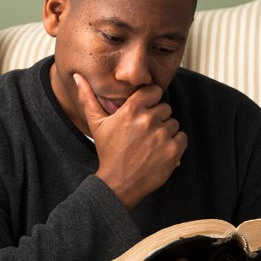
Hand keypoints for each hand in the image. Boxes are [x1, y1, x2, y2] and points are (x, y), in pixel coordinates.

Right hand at [73, 73, 187, 210]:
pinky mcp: (173, 150)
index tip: (145, 111)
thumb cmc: (108, 152)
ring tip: (150, 144)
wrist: (118, 184)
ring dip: (165, 132)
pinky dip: (175, 145)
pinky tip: (160, 152)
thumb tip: (77, 76)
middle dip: (157, 119)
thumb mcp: (96, 124)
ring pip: (174, 123)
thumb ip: (88, 98)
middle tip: (144, 134)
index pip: (154, 90)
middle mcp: (148, 120)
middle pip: (164, 108)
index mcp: (131, 110)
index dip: (151, 100)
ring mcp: (162, 136)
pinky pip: (182, 137)